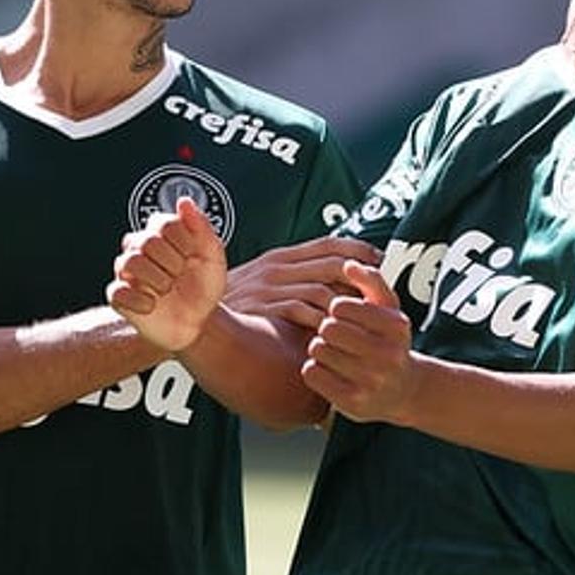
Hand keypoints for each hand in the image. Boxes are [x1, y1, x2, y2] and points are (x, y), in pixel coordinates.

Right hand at [107, 196, 226, 351]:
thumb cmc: (204, 286)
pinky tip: (153, 305)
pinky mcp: (119, 296)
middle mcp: (140, 249)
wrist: (200, 321)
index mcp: (161, 235)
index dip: (183, 240)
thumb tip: (184, 201)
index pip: (162, 221)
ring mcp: (127, 272)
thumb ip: (201, 227)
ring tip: (168, 289)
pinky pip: (116, 291)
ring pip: (129, 262)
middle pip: (146, 241)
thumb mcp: (213, 257)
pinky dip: (139, 300)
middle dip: (172, 262)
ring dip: (157, 279)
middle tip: (181, 275)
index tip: (193, 255)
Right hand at [223, 235, 381, 328]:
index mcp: (282, 256)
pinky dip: (320, 322)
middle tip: (380, 293)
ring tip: (362, 317)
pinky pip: (301, 312)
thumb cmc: (237, 302)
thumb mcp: (264, 279)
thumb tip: (333, 280)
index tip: (379, 259)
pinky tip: (332, 332)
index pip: (329, 243)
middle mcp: (279, 267)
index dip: (358, 249)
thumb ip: (294, 276)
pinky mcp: (263, 309)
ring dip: (344, 305)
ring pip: (322, 289)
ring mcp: (271, 287)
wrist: (195, 315)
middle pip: (333, 264)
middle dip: (361, 277)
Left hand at [301, 260, 421, 422]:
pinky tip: (328, 370)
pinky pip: (312, 374)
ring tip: (331, 352)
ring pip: (318, 350)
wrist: (404, 390)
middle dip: (326, 329)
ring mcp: (371, 381)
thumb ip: (371, 281)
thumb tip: (348, 264)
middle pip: (328, 329)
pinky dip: (314, 369)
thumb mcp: (388, 309)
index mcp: (396, 326)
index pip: (342, 306)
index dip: (336, 309)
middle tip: (333, 335)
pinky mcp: (353, 402)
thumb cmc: (388, 340)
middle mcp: (388, 355)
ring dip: (319, 349)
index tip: (342, 316)